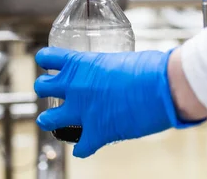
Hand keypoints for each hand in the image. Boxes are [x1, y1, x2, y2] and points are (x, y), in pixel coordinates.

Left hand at [34, 47, 202, 157]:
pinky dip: (82, 148)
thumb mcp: (121, 58)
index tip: (46, 64)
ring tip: (49, 121)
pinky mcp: (96, 133)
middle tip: (49, 91)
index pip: (48, 58)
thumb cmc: (150, 67)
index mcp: (81, 63)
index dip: (45, 61)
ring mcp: (82, 111)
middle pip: (42, 87)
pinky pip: (80, 147)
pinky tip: (83, 148)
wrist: (163, 86)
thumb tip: (115, 74)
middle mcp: (75, 87)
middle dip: (44, 89)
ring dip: (48, 120)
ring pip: (48, 119)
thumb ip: (108, 67)